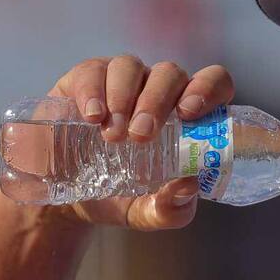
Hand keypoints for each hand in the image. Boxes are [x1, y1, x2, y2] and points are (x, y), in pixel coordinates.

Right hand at [45, 55, 234, 229]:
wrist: (66, 200)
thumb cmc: (119, 197)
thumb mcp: (147, 213)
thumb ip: (171, 209)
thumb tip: (189, 185)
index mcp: (185, 116)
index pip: (213, 83)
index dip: (208, 88)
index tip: (188, 113)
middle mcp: (157, 91)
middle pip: (170, 74)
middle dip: (157, 101)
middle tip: (140, 136)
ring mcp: (121, 82)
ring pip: (131, 66)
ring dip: (124, 97)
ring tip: (112, 136)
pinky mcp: (85, 80)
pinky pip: (94, 71)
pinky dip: (94, 91)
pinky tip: (92, 117)